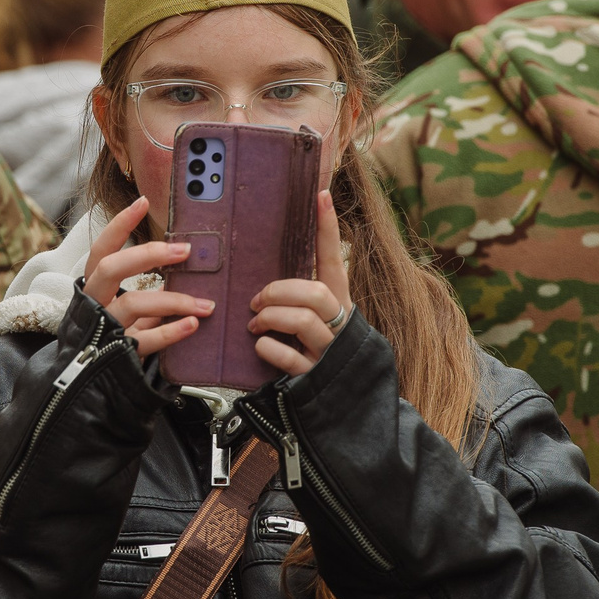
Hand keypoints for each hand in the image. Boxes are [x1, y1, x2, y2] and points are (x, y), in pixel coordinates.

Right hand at [82, 197, 213, 359]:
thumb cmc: (113, 335)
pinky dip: (171, 332)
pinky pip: (145, 340)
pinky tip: (193, 325)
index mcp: (94, 287)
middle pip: (111, 269)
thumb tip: (182, 263)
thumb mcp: (126, 307)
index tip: (143, 202)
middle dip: (147, 255)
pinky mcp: (118, 355)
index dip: (119, 225)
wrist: (88, 382)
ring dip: (173, 300)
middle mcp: (94, 304)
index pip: (102, 249)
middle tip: (183, 250)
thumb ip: (146, 289)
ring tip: (205, 304)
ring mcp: (104, 329)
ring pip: (132, 304)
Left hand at [251, 191, 351, 377]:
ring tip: (255, 324)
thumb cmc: (318, 354)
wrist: (343, 403)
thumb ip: (299, 300)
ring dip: (271, 317)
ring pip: (304, 321)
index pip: (333, 260)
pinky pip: (289, 356)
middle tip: (258, 300)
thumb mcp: (317, 322)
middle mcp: (339, 324)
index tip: (320, 195)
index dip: (328, 229)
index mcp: (339, 304)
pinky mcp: (314, 377)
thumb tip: (265, 280)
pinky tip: (261, 346)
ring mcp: (328, 352)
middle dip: (280, 292)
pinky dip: (269, 348)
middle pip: (316, 293)